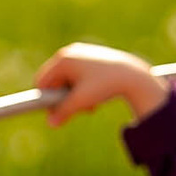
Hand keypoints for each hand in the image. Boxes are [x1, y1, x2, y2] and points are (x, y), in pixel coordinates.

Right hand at [35, 43, 167, 126]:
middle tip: (75, 111)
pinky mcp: (92, 56)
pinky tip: (95, 97)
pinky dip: (83, 87)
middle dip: (63, 97)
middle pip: (55, 80)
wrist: (133, 75)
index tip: (54, 113)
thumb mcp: (81, 102)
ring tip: (89, 105)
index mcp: (63, 59)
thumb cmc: (105, 85)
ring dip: (74, 95)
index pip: (42, 81)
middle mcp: (70, 52)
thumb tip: (50, 123)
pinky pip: (79, 74)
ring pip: (68, 79)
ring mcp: (81, 52)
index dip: (46, 99)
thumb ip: (63, 112)